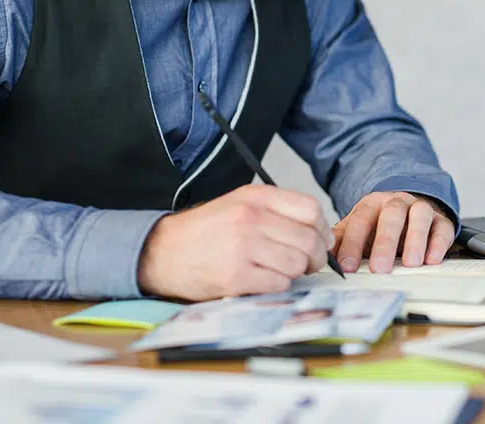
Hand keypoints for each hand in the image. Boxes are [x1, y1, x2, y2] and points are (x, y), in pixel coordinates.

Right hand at [137, 185, 331, 300]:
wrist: (161, 251)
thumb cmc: (205, 231)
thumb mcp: (239, 204)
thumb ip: (278, 211)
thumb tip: (320, 233)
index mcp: (256, 198)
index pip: (311, 209)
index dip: (322, 229)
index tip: (320, 240)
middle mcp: (251, 219)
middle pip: (309, 240)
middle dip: (314, 257)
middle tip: (305, 264)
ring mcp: (243, 248)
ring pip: (297, 264)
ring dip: (293, 273)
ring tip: (276, 270)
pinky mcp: (235, 277)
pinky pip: (279, 285)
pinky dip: (276, 286)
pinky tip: (261, 281)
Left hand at [332, 192, 454, 273]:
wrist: (408, 209)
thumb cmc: (379, 226)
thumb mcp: (357, 230)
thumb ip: (341, 241)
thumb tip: (322, 257)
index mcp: (373, 204)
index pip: (361, 218)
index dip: (354, 242)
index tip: (348, 266)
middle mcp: (398, 202)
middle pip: (392, 215)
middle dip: (385, 242)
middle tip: (380, 268)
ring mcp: (421, 209)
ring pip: (420, 215)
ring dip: (416, 239)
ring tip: (411, 263)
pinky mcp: (441, 220)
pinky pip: (442, 227)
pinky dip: (438, 243)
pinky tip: (432, 259)